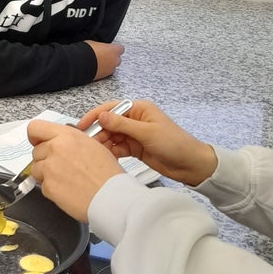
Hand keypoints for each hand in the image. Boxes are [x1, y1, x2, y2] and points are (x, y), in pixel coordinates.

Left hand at [27, 119, 122, 221]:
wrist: (111, 196)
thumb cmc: (107, 174)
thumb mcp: (92, 144)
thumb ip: (70, 140)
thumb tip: (59, 142)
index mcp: (66, 136)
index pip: (35, 128)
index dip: (35, 137)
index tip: (38, 142)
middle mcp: (55, 149)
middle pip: (36, 151)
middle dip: (45, 159)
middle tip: (62, 166)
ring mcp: (49, 168)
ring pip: (36, 169)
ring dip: (47, 174)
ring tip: (66, 179)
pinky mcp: (48, 187)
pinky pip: (43, 186)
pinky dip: (52, 189)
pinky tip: (68, 189)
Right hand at [69, 99, 216, 187]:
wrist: (191, 165)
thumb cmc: (173, 143)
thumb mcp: (147, 133)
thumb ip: (122, 125)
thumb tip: (101, 116)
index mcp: (139, 109)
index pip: (111, 109)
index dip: (95, 116)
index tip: (81, 126)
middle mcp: (135, 120)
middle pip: (109, 123)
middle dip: (97, 132)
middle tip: (85, 144)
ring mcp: (134, 135)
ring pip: (112, 137)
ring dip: (103, 143)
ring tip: (92, 152)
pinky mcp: (135, 148)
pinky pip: (118, 148)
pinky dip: (110, 152)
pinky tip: (103, 158)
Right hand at [86, 40, 123, 79]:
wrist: (80, 63)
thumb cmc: (86, 51)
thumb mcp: (94, 43)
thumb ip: (101, 46)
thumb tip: (100, 48)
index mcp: (113, 50)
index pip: (120, 48)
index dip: (115, 48)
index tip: (110, 48)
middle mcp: (114, 60)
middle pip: (117, 59)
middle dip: (112, 58)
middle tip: (103, 55)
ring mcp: (110, 70)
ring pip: (112, 67)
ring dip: (107, 65)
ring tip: (98, 62)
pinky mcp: (104, 76)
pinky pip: (106, 73)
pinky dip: (102, 71)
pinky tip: (95, 68)